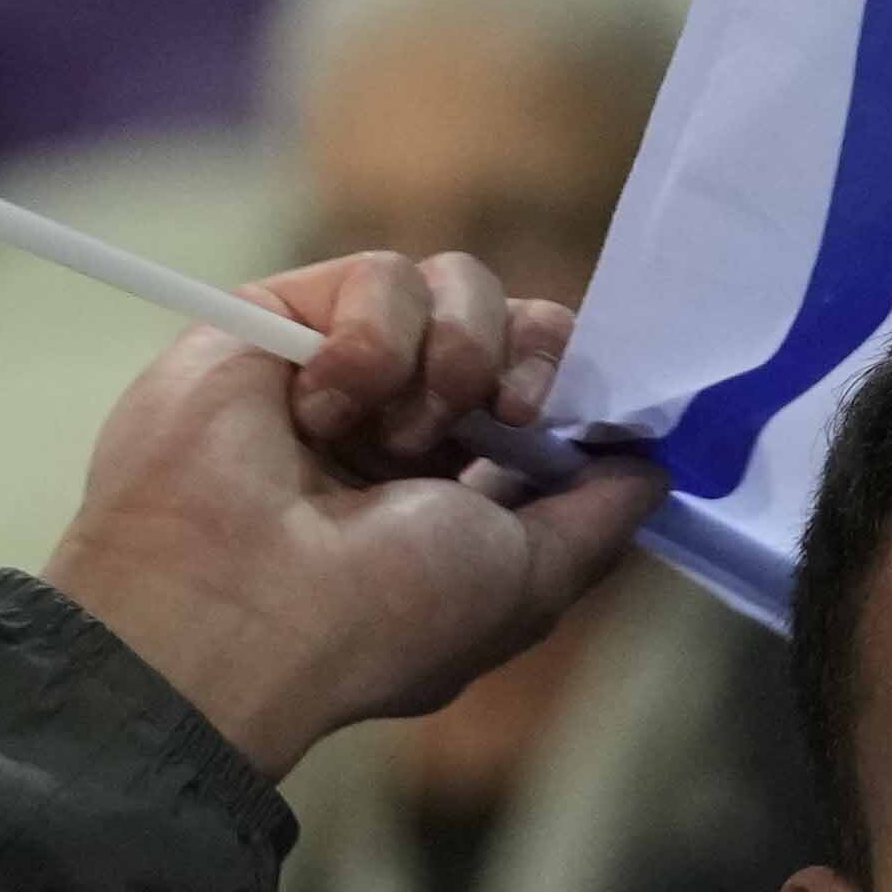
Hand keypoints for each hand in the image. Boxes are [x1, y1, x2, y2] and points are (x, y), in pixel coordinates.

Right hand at [34, 247, 658, 787]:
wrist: (234, 602)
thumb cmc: (383, 615)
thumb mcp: (529, 581)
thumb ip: (599, 518)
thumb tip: (657, 465)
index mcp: (456, 494)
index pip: (544, 395)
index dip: (577, 385)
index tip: (596, 407)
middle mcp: (401, 427)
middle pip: (514, 325)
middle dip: (531, 359)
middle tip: (509, 409)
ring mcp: (342, 370)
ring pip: (455, 285)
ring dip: (450, 355)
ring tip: (398, 429)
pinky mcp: (284, 318)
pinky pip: (380, 275)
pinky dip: (369, 341)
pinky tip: (320, 407)